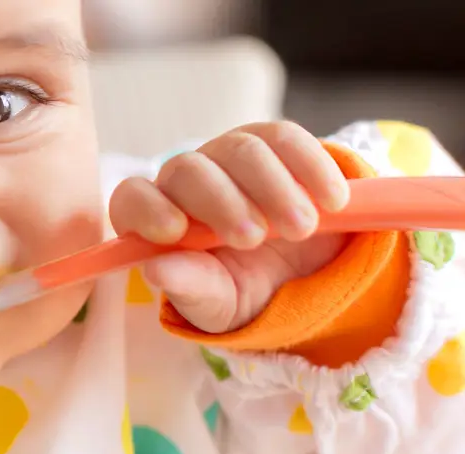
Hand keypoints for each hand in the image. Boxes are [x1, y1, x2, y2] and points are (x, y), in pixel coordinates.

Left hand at [109, 121, 351, 332]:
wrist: (301, 276)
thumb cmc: (243, 291)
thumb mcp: (220, 303)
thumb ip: (190, 289)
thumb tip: (156, 272)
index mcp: (158, 220)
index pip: (132, 199)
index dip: (147, 209)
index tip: (175, 232)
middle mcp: (185, 181)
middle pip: (189, 170)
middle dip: (222, 203)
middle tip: (254, 239)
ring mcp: (228, 155)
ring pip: (240, 150)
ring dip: (273, 188)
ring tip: (300, 229)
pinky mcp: (273, 142)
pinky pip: (286, 139)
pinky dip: (311, 168)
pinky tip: (332, 201)